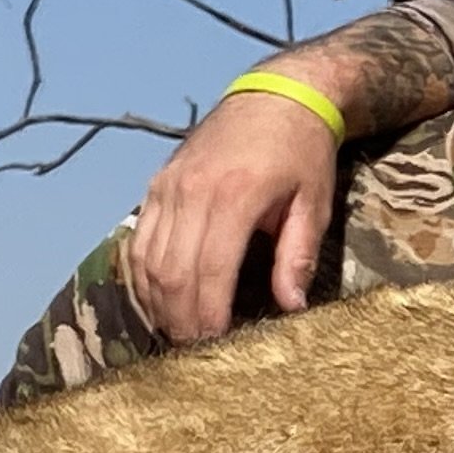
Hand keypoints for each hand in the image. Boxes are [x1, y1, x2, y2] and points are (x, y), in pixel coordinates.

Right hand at [123, 87, 341, 342]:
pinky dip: (144, 279)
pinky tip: (160, 303)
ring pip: (148, 261)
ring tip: (179, 337)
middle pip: (171, 273)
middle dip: (181, 322)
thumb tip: (291, 309)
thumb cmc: (303, 152)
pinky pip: (139, 241)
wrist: (278, 96)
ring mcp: (167, 187)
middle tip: (196, 356)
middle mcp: (190, 191)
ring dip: (159, 305)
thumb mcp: (314, 204)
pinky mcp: (157, 185)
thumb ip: (297, 256)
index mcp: (232, 196)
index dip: (208, 317)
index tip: (216, 350)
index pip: (209, 271)